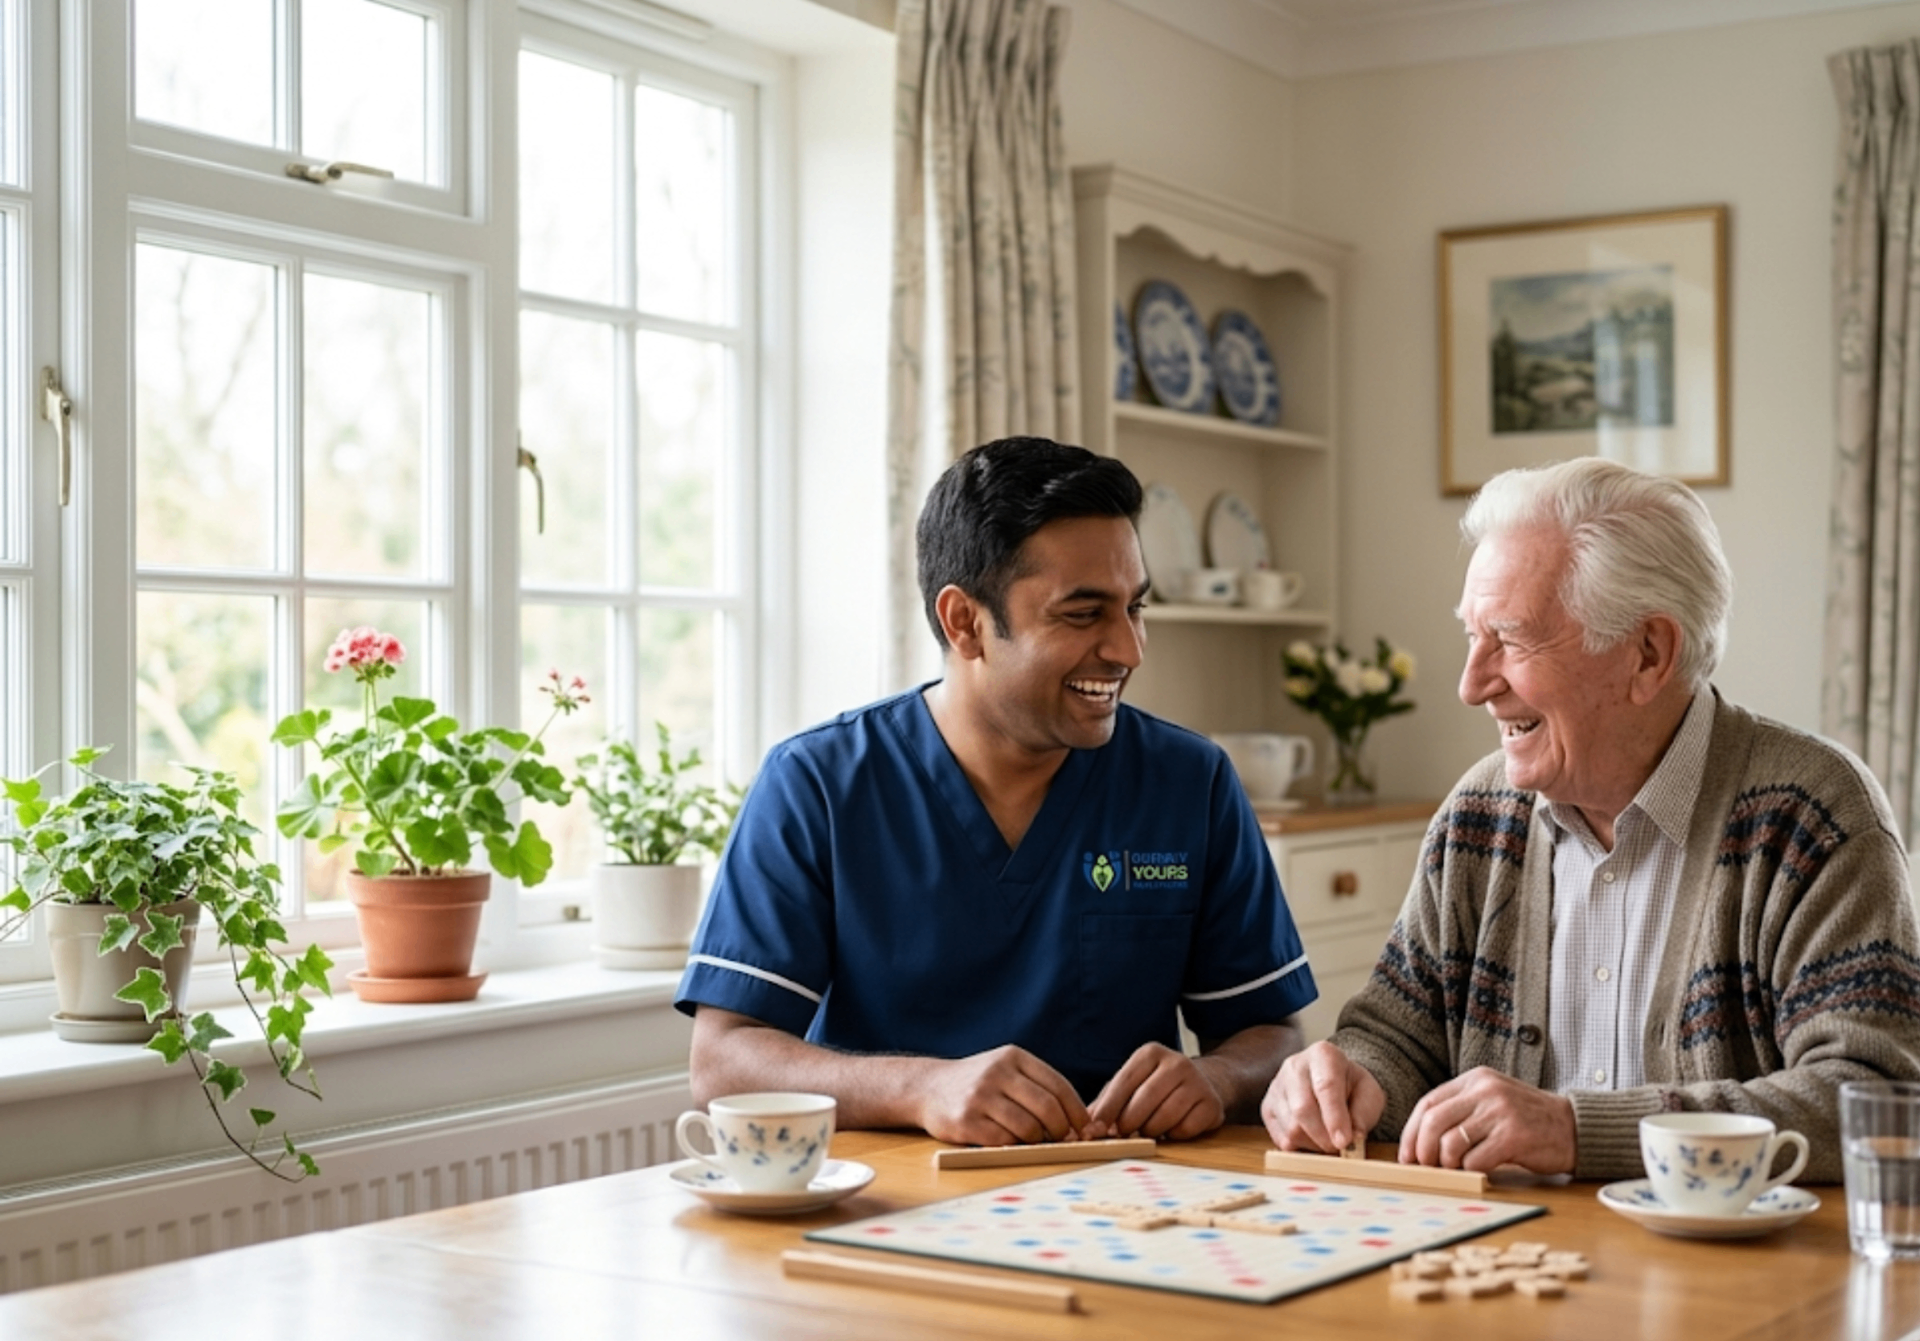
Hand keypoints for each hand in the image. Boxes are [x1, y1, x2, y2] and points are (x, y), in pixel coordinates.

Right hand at [916, 1045, 1092, 1146]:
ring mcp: (980, 1097)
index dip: (1077, 1111)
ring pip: (1028, 1128)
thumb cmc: (979, 1084)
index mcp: (1013, 1057)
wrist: (928, 1088)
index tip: (1086, 1128)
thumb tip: (1079, 1122)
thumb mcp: (1006, 1069)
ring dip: (1037, 1140)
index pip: (1058, 1085)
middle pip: (1047, 1107)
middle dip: (1061, 1129)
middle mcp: (997, 1073)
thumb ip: (1037, 1087)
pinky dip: (1013, 1145)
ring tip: (1033, 1139)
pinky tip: (1009, 1140)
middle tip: (1062, 1139)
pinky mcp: (966, 1121)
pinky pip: (1004, 1141)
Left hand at [1084, 1043, 1226, 1141]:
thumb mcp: (1131, 1086)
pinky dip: (1174, 1135)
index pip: (1123, 1082)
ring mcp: (1197, 1083)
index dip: (1107, 1109)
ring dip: (1151, 1131)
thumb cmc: (1157, 1087)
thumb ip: (1107, 1103)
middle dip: (1128, 1124)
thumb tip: (1086, 1128)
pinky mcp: (1212, 1104)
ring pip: (1164, 1118)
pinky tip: (1173, 1128)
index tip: (1094, 1130)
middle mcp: (1176, 1062)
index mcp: (1150, 1053)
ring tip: (1149, 1129)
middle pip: (1143, 1102)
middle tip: (1124, 1134)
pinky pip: (1185, 1129)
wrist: (1204, 1083)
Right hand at [1260, 1041, 1385, 1152]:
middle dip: (1323, 1137)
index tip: (1345, 1142)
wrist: (1333, 1082)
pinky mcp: (1267, 1108)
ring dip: (1314, 1144)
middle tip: (1340, 1148)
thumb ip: (1364, 1114)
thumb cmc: (1352, 1088)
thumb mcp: (1370, 1095)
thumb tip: (1353, 1138)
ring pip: (1291, 1127)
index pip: (1326, 1087)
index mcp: (1323, 1054)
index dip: (1335, 1118)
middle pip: (1302, 1109)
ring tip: (1329, 1139)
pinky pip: (1281, 1139)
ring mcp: (1277, 1087)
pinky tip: (1313, 1138)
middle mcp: (1294, 1066)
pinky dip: (1301, 1148)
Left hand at [1398, 1066, 1575, 1173]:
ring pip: (1451, 1142)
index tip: (1407, 1154)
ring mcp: (1500, 1112)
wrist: (1574, 1128)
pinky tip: (1479, 1171)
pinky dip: (1470, 1170)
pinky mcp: (1514, 1136)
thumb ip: (1461, 1111)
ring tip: (1455, 1170)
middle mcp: (1485, 1091)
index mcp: (1476, 1079)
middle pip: (1433, 1122)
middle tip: (1425, 1167)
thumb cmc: (1528, 1120)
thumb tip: (1421, 1141)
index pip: (1428, 1103)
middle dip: (1423, 1150)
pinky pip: (1476, 1160)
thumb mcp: (1492, 1101)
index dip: (1411, 1132)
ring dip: (1447, 1163)